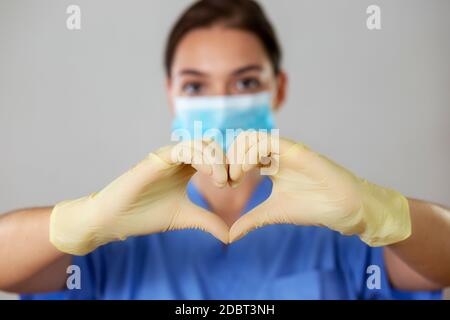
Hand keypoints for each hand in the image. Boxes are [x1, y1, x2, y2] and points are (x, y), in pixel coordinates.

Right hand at [50, 140, 229, 254]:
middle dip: (226, 161)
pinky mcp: (157, 158)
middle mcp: (179, 158)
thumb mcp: (186, 217)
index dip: (228, 165)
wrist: (114, 220)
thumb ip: (208, 221)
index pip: (214, 155)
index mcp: (186, 168)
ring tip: (221, 182)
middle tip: (229, 182)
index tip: (234, 184)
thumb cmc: (145, 216)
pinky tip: (211, 177)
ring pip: (201, 144)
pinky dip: (202, 159)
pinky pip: (185, 149)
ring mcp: (168, 156)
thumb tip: (230, 236)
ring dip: (217, 160)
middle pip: (212, 145)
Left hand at [227, 131, 411, 245]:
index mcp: (270, 164)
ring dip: (237, 155)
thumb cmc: (313, 207)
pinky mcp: (296, 150)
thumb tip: (229, 236)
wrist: (343, 208)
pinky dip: (250, 153)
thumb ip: (250, 220)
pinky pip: (267, 141)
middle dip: (229, 159)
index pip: (241, 153)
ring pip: (251, 137)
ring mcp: (285, 150)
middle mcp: (276, 153)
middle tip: (227, 182)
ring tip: (235, 178)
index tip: (224, 186)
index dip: (228, 166)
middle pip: (241, 141)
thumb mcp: (273, 213)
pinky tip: (246, 172)